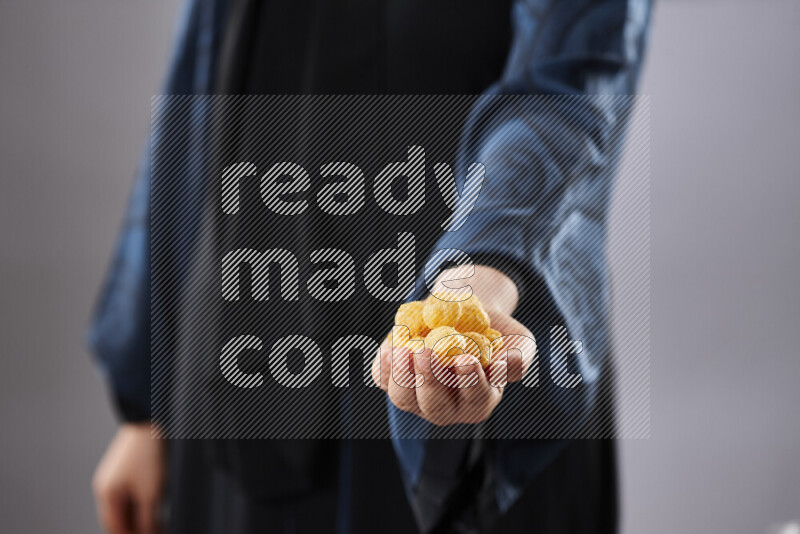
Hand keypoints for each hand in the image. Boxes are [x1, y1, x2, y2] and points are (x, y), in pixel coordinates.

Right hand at [92, 424, 164, 533]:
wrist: (150, 421)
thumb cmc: (148, 454)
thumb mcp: (151, 492)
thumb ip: (147, 519)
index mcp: (106, 495)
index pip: (116, 528)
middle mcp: (106, 487)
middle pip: (118, 518)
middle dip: (135, 528)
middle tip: (155, 531)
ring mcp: (113, 477)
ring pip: (125, 506)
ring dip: (138, 517)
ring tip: (157, 523)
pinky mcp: (124, 468)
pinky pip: (129, 493)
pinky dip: (139, 503)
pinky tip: (154, 506)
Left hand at [372, 300, 535, 425]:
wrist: (463, 311)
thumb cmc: (495, 332)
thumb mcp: (519, 341)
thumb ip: (519, 358)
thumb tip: (500, 367)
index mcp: (479, 401)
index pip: (475, 399)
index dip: (469, 382)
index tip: (465, 359)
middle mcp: (447, 406)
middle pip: (435, 407)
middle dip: (429, 381)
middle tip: (426, 353)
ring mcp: (418, 396)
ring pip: (404, 399)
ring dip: (401, 377)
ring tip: (403, 351)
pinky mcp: (395, 378)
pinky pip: (383, 380)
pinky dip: (383, 368)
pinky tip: (388, 349)